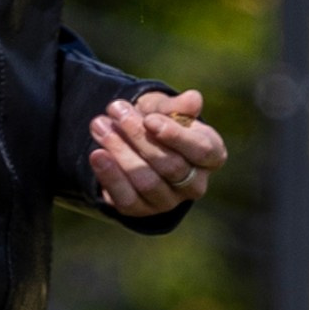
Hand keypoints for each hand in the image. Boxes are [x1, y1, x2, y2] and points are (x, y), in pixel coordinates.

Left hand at [89, 87, 224, 218]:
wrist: (133, 141)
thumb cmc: (158, 121)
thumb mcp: (166, 109)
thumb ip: (178, 106)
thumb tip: (194, 99)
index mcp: (211, 156)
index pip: (201, 150)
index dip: (175, 136)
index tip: (149, 119)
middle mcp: (195, 184)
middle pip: (170, 165)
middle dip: (139, 137)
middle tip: (116, 111)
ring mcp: (168, 200)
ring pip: (147, 181)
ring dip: (120, 152)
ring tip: (100, 126)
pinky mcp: (141, 210)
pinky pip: (126, 198)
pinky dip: (110, 176)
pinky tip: (97, 155)